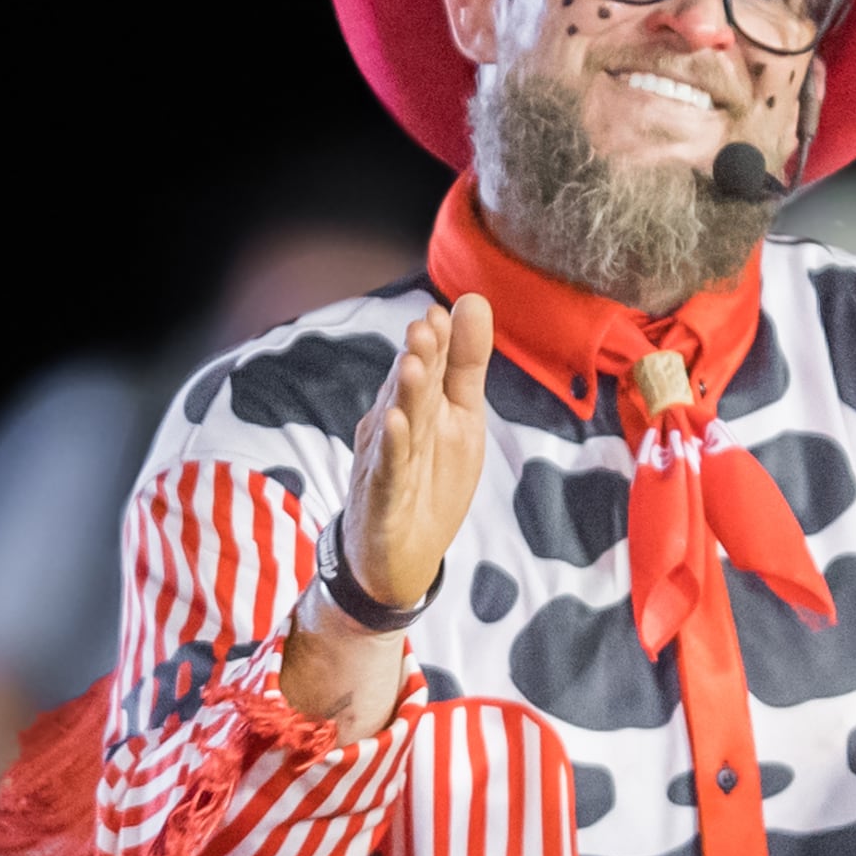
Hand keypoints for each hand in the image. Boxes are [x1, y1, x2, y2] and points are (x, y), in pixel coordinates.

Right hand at [343, 293, 494, 608]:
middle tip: (426, 325)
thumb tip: (473, 300)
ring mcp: (386, 462)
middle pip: (412, 390)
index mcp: (421, 405)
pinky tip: (394, 425)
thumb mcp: (460, 419)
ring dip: (404, 395)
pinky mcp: (382, 499)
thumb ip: (465, 365)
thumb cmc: (429, 479)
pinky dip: (392, 449)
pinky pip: (388, 471)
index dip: (438, 342)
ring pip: (398, 425)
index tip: (442, 312)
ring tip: (414, 366)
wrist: (396, 555)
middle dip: (419, 358)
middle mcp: (398, 426)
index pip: (432, 367)